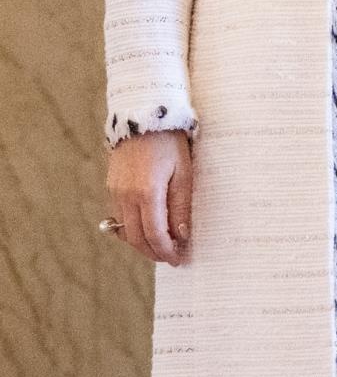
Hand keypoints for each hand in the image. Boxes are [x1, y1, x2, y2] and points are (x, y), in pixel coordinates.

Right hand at [105, 130, 192, 264]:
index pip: (154, 235)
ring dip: (142, 243)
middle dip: (153, 253)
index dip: (167, 251)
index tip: (179, 259)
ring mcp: (115, 192)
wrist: (143, 117)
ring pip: (125, 230)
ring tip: (161, 247)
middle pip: (136, 238)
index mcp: (146, 193)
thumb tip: (181, 236)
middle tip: (171, 258)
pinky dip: (132, 229)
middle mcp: (125, 196)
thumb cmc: (170, 144)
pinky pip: (120, 217)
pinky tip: (147, 230)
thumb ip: (181, 207)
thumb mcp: (184, 174)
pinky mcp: (112, 187)